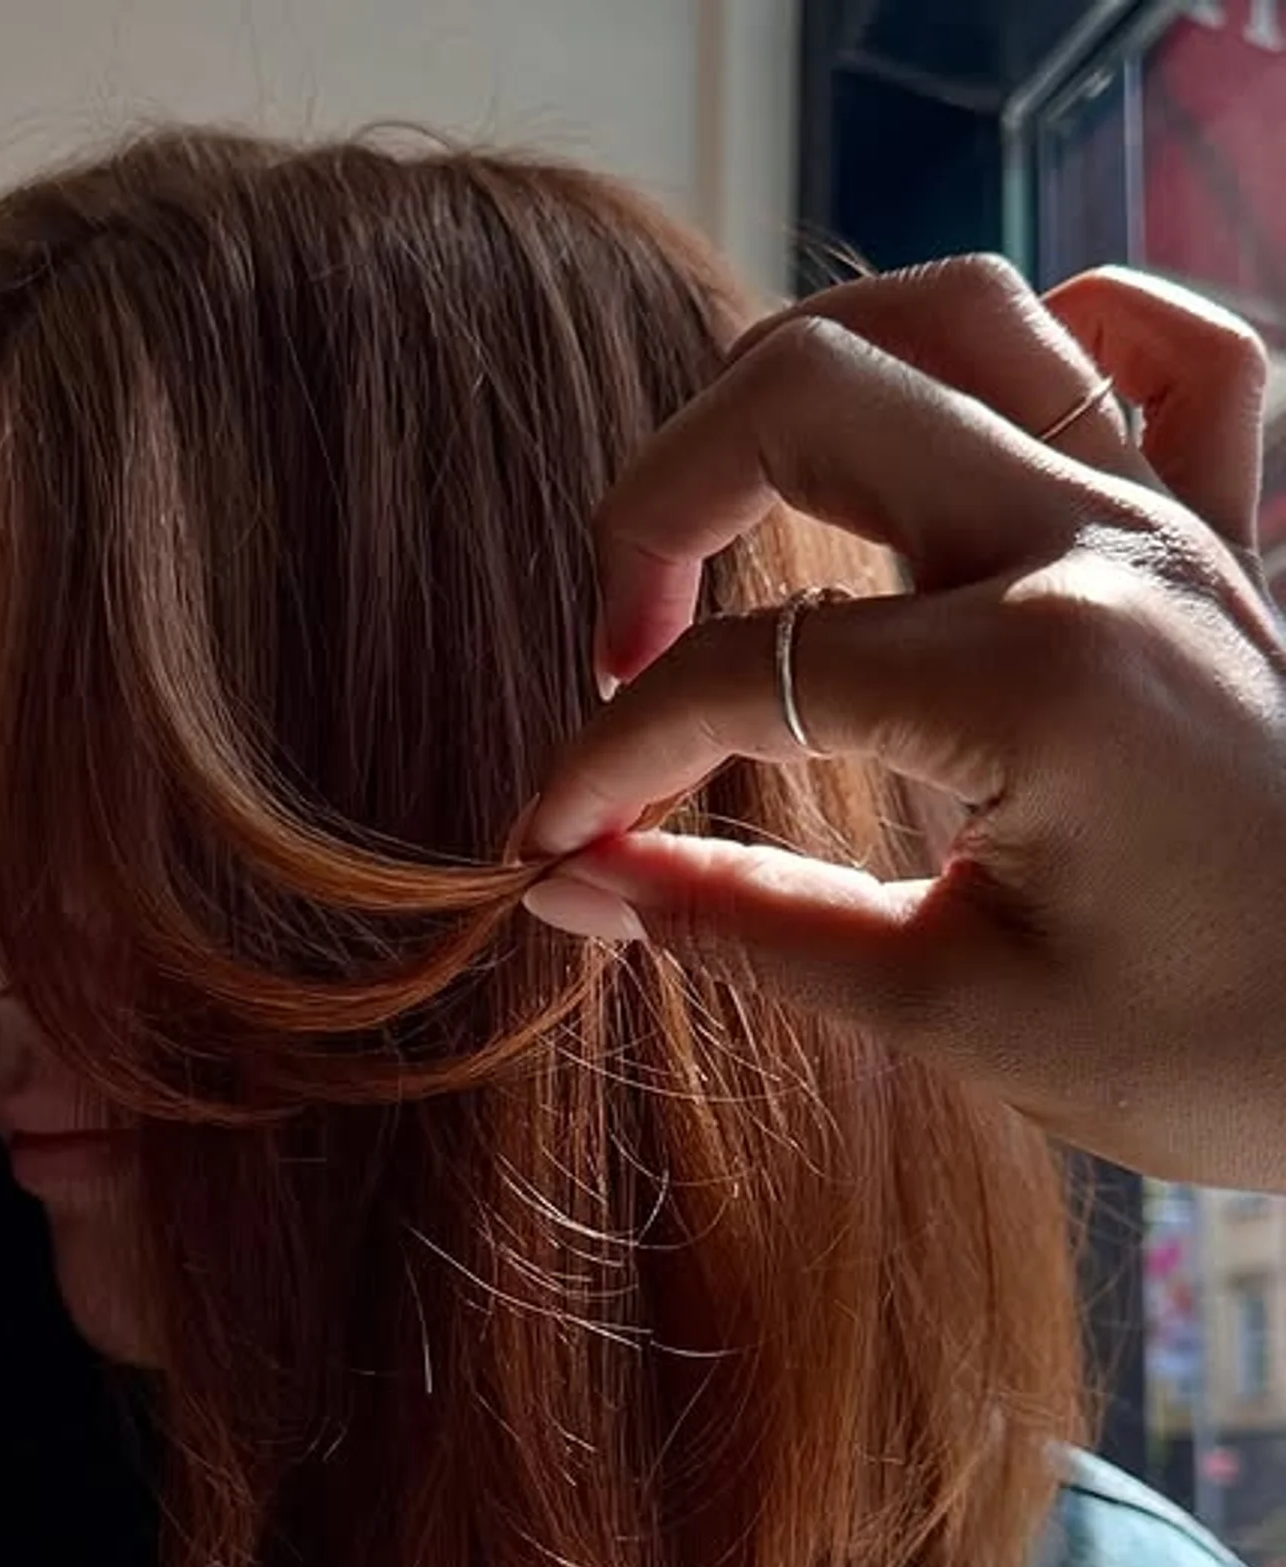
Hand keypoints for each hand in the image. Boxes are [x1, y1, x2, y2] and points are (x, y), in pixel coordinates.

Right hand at [522, 256, 1285, 1192]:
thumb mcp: (954, 1012)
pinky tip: (968, 434)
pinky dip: (1055, 346)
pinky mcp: (1225, 533)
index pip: (740, 673)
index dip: (607, 757)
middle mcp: (1097, 548)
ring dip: (809, 377)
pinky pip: (1163, 349)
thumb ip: (741, 924)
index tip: (547, 841)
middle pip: (811, 392)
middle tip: (623, 653)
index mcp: (1033, 677)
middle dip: (657, 506)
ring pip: (960, 315)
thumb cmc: (1213, 1054)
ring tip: (738, 512)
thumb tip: (568, 881)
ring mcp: (1172, 517)